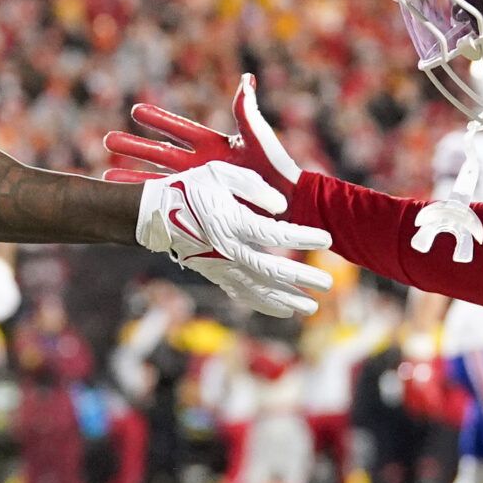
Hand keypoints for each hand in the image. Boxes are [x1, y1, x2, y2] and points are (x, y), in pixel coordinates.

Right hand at [104, 74, 300, 193]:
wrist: (288, 205)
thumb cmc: (277, 170)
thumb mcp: (260, 138)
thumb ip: (247, 111)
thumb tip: (246, 79)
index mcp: (212, 146)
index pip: (178, 129)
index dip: (158, 120)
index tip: (135, 111)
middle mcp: (200, 166)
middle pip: (159, 153)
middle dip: (134, 147)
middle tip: (107, 140)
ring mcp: (199, 188)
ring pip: (157, 180)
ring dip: (132, 177)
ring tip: (107, 175)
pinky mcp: (201, 208)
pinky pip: (171, 204)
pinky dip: (150, 204)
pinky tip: (131, 205)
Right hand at [136, 161, 331, 317]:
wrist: (154, 214)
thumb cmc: (191, 187)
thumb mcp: (221, 173)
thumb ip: (253, 187)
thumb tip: (282, 208)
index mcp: (232, 223)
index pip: (276, 235)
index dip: (303, 238)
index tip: (327, 239)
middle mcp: (228, 250)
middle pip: (272, 270)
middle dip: (302, 278)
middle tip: (327, 284)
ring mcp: (220, 266)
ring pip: (259, 289)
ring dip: (287, 298)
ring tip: (311, 306)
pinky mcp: (215, 274)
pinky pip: (243, 294)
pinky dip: (265, 303)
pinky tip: (285, 309)